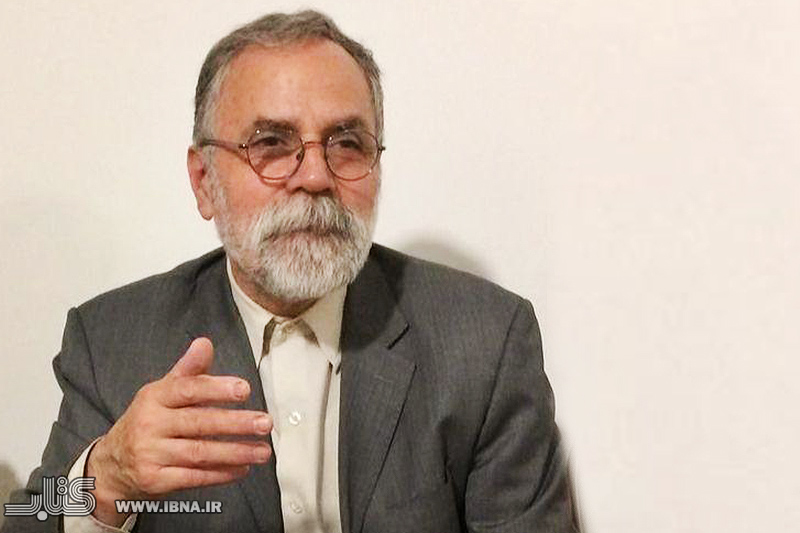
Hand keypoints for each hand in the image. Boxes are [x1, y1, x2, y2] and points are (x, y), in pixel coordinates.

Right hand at [86, 337, 271, 525]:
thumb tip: (205, 343)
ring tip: (263, 450)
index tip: (245, 390)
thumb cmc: (148, 422)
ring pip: (200, 452)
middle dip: (236, 423)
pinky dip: (221, 474)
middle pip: (198, 423)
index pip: (188, 389)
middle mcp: (150, 424)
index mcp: (154, 397)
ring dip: (236, 452)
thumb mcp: (162, 392)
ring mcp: (150, 454)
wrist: (112, 465)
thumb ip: (188, 371)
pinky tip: (242, 468)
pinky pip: (194, 477)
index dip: (217, 389)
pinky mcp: (154, 480)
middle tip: (265, 423)